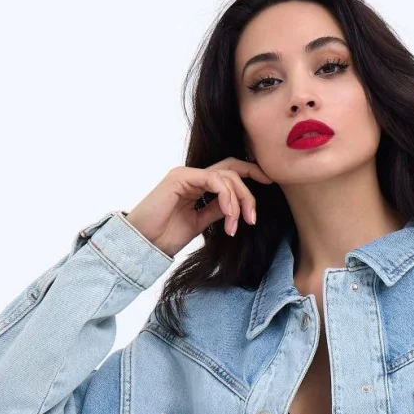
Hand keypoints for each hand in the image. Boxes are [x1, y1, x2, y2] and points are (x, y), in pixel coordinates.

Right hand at [125, 158, 273, 258]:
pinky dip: (227, 197)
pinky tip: (229, 217)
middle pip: (232, 170)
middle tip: (253, 218)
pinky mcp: (181, 177)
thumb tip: (237, 205)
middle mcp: (192, 176)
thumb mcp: (200, 223)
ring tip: (236, 225)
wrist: (143, 243)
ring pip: (226, 175)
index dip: (251, 173)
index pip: (229, 172)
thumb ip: (217, 210)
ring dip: (238, 201)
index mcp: (197, 185)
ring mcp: (186, 175)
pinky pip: (214, 180)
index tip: (269, 184)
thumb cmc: (165, 236)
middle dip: (249, 192)